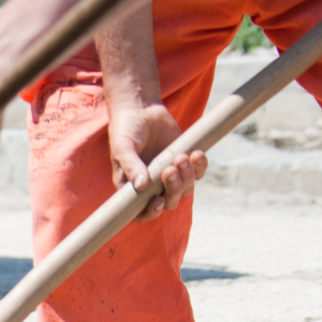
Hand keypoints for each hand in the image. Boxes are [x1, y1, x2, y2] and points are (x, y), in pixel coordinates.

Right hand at [107, 99, 206, 220]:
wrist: (141, 108)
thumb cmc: (125, 129)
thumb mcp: (122, 147)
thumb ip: (130, 166)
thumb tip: (141, 186)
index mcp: (133, 187)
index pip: (141, 212)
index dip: (151, 213)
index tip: (157, 200)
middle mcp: (152, 185)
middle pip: (169, 202)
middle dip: (174, 190)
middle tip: (170, 169)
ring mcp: (170, 174)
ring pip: (186, 189)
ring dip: (187, 177)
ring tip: (181, 156)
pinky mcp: (184, 160)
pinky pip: (198, 173)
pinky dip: (200, 166)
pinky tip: (196, 153)